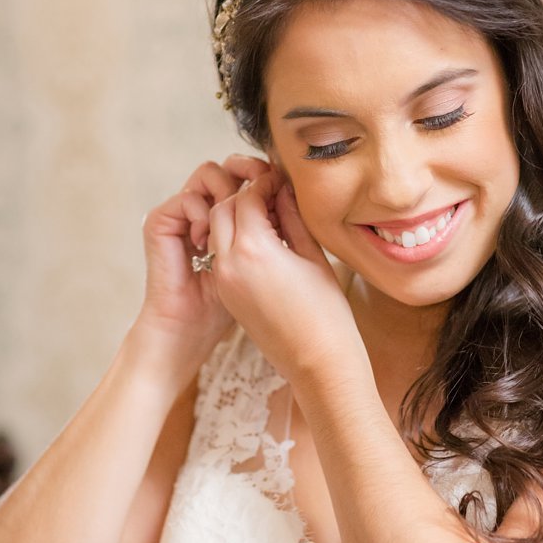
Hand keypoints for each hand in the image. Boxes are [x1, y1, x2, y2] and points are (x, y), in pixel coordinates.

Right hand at [136, 155, 271, 368]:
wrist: (194, 332)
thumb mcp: (271, 260)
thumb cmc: (240, 306)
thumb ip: (281, 225)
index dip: (268, 179)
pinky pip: (184, 199)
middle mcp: (208, 213)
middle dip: (250, 173)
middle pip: (230, 171)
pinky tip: (209, 236)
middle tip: (266, 189)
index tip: (285, 190)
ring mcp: (183, 218)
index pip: (251, 180)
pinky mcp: (160, 226)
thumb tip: (290, 189)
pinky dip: (201, 209)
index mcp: (235, 220)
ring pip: (207, 175)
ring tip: (236, 218)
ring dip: (226, 188)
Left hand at [205, 171, 366, 386]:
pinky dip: (234, 239)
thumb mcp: (313, 257)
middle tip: (272, 194)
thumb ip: (292, 219)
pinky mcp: (226, 293)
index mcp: (253, 249)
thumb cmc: (326, 312)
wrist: (316, 361)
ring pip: (217, 230)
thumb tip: (283, 192)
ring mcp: (223, 280)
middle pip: (222, 209)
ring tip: (269, 218)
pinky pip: (220, 253)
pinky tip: (263, 242)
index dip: (265, 183)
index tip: (281, 181)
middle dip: (244, 196)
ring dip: (236, 217)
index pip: (246, 197)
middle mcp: (229, 262)